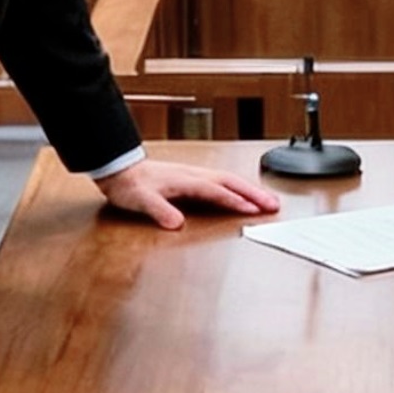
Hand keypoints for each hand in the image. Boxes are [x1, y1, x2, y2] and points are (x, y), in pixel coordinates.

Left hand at [94, 158, 281, 231]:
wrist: (119, 170)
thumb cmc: (129, 185)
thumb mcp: (140, 200)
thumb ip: (159, 210)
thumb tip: (176, 222)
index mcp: (185, 180)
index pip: (216, 191)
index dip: (234, 200)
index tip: (253, 210)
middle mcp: (194, 175)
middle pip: (230, 182)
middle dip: (253, 193)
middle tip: (274, 204)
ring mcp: (194, 175)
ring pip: (229, 180)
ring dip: (249, 189)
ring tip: (267, 200)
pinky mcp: (191, 178)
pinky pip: (221, 182)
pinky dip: (237, 188)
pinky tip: (242, 194)